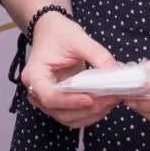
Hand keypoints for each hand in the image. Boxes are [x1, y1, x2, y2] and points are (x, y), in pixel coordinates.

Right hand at [20, 10, 116, 129]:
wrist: (50, 32)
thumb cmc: (58, 33)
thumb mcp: (78, 39)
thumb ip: (97, 54)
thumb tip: (115, 72)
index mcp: (34, 75)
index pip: (49, 97)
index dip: (70, 101)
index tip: (91, 99)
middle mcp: (36, 92)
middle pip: (60, 112)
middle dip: (87, 109)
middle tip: (111, 98)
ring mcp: (46, 101)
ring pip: (68, 118)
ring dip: (91, 114)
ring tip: (112, 100)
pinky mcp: (59, 103)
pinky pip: (73, 116)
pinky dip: (90, 114)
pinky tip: (105, 103)